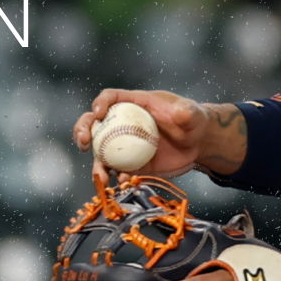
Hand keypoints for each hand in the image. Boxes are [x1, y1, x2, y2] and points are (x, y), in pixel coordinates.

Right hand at [72, 89, 245, 183]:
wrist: (199, 144)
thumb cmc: (194, 121)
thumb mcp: (192, 114)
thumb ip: (186, 112)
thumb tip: (181, 113)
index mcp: (134, 104)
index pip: (110, 98)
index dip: (100, 103)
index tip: (98, 113)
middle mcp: (123, 122)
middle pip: (95, 123)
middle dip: (82, 130)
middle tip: (82, 142)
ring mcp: (125, 144)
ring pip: (102, 152)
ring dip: (96, 164)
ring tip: (100, 176)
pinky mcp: (132, 163)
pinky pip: (118, 170)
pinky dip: (117, 177)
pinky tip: (123, 182)